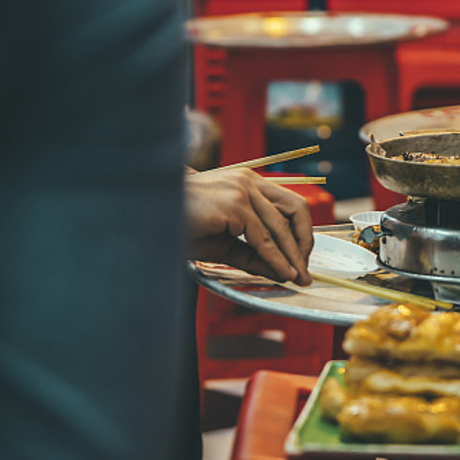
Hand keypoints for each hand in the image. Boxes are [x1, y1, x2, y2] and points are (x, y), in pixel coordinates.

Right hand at [185, 168, 312, 283]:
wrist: (153, 219)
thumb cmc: (184, 228)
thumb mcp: (227, 245)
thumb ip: (256, 255)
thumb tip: (286, 273)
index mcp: (248, 183)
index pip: (290, 204)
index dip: (301, 233)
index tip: (302, 260)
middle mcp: (249, 181)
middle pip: (295, 210)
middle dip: (304, 243)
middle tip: (306, 272)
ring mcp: (242, 189)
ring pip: (280, 227)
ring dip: (292, 256)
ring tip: (299, 278)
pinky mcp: (234, 204)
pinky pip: (263, 237)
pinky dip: (276, 258)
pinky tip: (283, 273)